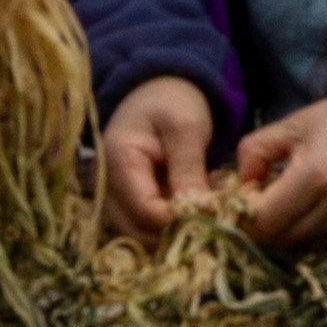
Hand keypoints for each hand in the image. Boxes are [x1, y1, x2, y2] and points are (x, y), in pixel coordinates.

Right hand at [98, 76, 216, 236]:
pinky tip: (200, 200)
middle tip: (217, 210)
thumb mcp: (186, 127)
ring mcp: (116, 200)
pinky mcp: (129, 206)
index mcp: (118, 162)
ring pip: (146, 236)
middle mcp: (108, 189)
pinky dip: (177, 222)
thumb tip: (198, 212)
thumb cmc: (170, 101)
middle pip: (140, 232)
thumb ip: (188, 167)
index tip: (215, 214)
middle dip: (180, 230)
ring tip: (210, 200)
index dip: (180, 219)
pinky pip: (151, 228)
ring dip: (180, 228)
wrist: (155, 90)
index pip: (145, 210)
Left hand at [232, 96, 326, 254]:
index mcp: (315, 176)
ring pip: (293, 247)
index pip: (262, 219)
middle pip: (276, 239)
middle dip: (255, 226)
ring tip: (275, 204)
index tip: (235, 196)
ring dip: (277, 232)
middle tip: (249, 202)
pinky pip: (314, 245)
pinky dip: (299, 233)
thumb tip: (238, 186)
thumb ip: (253, 153)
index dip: (240, 214)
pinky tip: (299, 210)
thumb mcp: (287, 126)